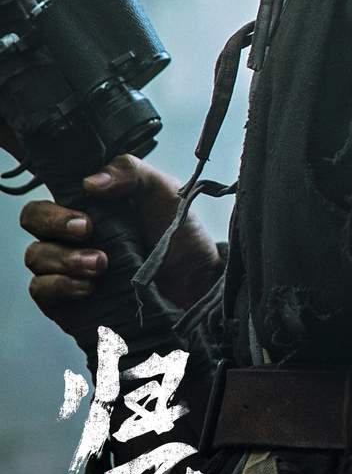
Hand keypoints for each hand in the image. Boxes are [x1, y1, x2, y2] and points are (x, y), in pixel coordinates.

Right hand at [21, 154, 223, 330]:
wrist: (197, 283)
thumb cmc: (178, 234)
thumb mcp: (162, 190)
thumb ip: (129, 172)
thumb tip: (90, 182)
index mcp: (90, 204)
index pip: (52, 192)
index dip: (55, 198)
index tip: (86, 208)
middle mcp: (73, 235)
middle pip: (33, 219)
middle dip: (53, 222)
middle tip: (88, 229)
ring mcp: (68, 268)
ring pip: (35, 256)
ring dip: (63, 258)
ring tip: (101, 265)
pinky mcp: (68, 301)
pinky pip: (41, 290)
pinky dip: (59, 285)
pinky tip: (88, 287)